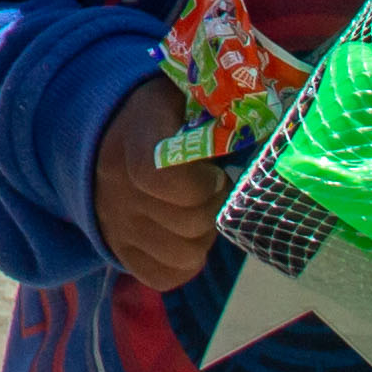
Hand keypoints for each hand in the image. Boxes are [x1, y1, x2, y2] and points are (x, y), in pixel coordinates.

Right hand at [88, 75, 235, 293]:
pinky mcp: (118, 252)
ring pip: (185, 255)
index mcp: (135, 141)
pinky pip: (167, 276)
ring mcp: (115, 225)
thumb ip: (218, 108)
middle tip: (213, 187)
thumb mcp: (183, 95)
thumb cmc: (161, 114)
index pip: (164, 181)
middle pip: (188, 224)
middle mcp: (117, 188)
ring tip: (198, 209)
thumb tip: (270, 128)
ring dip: (203, 235)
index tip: (213, 171)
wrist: (101, 135)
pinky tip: (184, 234)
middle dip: (214, 207)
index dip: (201, 184)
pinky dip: (184, 261)